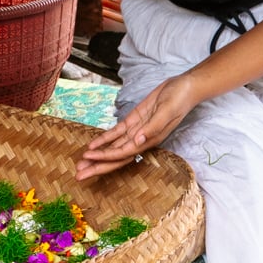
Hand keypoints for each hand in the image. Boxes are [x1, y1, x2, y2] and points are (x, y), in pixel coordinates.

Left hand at [74, 75, 197, 182]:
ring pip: (113, 147)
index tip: (90, 159)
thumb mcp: (167, 111)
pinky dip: (104, 139)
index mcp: (150, 140)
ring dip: (97, 155)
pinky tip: (91, 145)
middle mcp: (141, 140)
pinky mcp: (134, 121)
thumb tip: (138, 141)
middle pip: (116, 157)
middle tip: (79, 175)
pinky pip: (116, 133)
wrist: (184, 87)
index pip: (123, 153)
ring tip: (80, 163)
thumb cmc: (179, 99)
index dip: (106, 157)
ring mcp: (136, 131)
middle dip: (97, 166)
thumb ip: (153, 127)